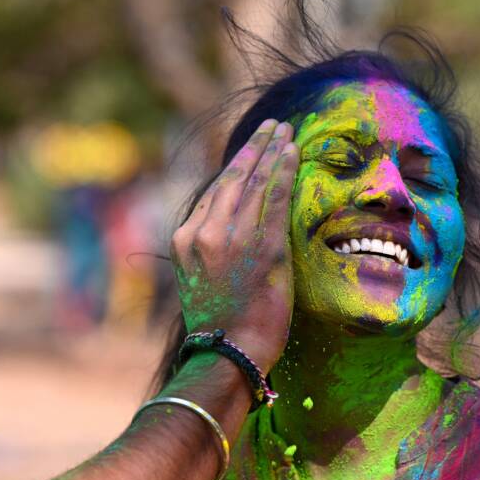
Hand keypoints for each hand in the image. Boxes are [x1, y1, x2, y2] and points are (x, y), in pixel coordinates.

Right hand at [170, 119, 297, 372]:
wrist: (229, 353)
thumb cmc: (221, 326)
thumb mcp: (201, 281)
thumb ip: (209, 250)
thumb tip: (227, 232)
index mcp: (186, 238)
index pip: (214, 191)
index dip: (237, 166)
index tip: (251, 150)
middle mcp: (204, 231)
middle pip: (232, 177)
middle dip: (254, 148)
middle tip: (271, 126)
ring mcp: (233, 237)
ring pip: (254, 181)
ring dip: (272, 151)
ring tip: (285, 130)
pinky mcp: (263, 245)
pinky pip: (274, 198)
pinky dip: (284, 172)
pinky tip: (293, 152)